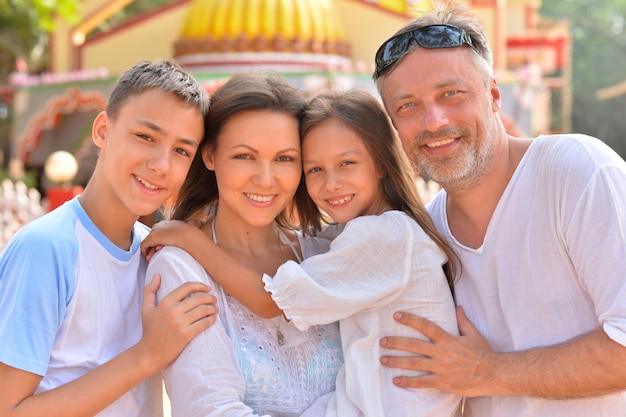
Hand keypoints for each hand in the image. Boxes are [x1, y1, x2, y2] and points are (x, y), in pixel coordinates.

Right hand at [140, 273, 217, 370]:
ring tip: (215, 309)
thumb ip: (149, 290)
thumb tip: (157, 275)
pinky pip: (204, 323)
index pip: (187, 287)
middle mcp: (174, 311)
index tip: (207, 288)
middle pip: (199, 298)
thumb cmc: (149, 331)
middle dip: (210, 297)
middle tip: (214, 299)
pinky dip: (212, 319)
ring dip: (213, 308)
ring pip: (204, 310)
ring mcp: (181, 323)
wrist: (149, 353)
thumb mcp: (146, 309)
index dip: (200, 285)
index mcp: (165, 302)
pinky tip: (213, 318)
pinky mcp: (187, 334)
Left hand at [141, 219, 201, 259]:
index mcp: (167, 223)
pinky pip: (144, 245)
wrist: (188, 235)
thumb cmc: (192, 232)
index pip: (159, 232)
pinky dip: (144, 251)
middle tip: (153, 254)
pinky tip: (148, 257)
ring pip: (147, 241)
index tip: (160, 247)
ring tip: (150, 257)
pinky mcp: (152, 238)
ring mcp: (155, 231)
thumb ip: (191, 224)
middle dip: (152, 246)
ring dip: (148, 250)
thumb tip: (197, 222)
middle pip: (152, 236)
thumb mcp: (192, 224)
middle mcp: (159, 225)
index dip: (159, 241)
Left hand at [380, 306, 495, 396]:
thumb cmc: (484, 353)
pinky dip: (408, 382)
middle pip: (413, 345)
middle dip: (395, 342)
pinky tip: (396, 381)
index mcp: (447, 339)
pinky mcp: (442, 382)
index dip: (410, 319)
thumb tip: (458, 307)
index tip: (396, 315)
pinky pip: (421, 382)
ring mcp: (440, 367)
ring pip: (413, 363)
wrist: (493, 373)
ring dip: (396, 361)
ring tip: (383, 359)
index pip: (425, 326)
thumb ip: (463, 320)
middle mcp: (440, 352)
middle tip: (382, 341)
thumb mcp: (474, 334)